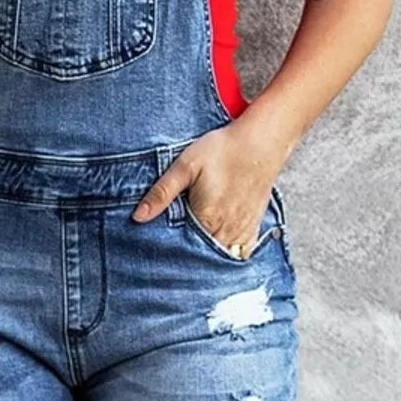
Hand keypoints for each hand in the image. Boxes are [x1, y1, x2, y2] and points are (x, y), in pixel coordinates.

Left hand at [130, 119, 282, 254]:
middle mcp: (227, 229)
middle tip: (172, 259)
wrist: (261, 141)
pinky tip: (218, 251)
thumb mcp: (185, 166)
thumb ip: (162, 192)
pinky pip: (242, 253)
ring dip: (208, 259)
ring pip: (222, 258)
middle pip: (203, 257)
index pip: (184, 250)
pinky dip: (229, 256)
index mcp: (207, 218)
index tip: (158, 255)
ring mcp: (242, 230)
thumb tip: (138, 217)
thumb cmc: (223, 150)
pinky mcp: (254, 226)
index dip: (170, 255)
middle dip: (188, 259)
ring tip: (193, 256)